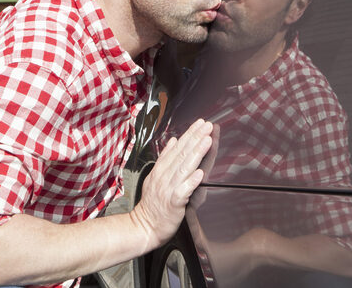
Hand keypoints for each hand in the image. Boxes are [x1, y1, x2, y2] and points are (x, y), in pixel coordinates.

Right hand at [129, 119, 212, 250]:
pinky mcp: (173, 203)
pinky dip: (191, 181)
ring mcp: (168, 189)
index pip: (178, 147)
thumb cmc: (152, 205)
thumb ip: (165, 158)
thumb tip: (173, 141)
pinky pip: (183, 190)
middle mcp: (164, 176)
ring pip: (184, 168)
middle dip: (196, 138)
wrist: (144, 227)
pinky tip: (200, 173)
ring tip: (207, 141)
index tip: (200, 123)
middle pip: (182, 154)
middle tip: (207, 125)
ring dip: (196, 153)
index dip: (190, 134)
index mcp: (161, 169)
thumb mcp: (155, 176)